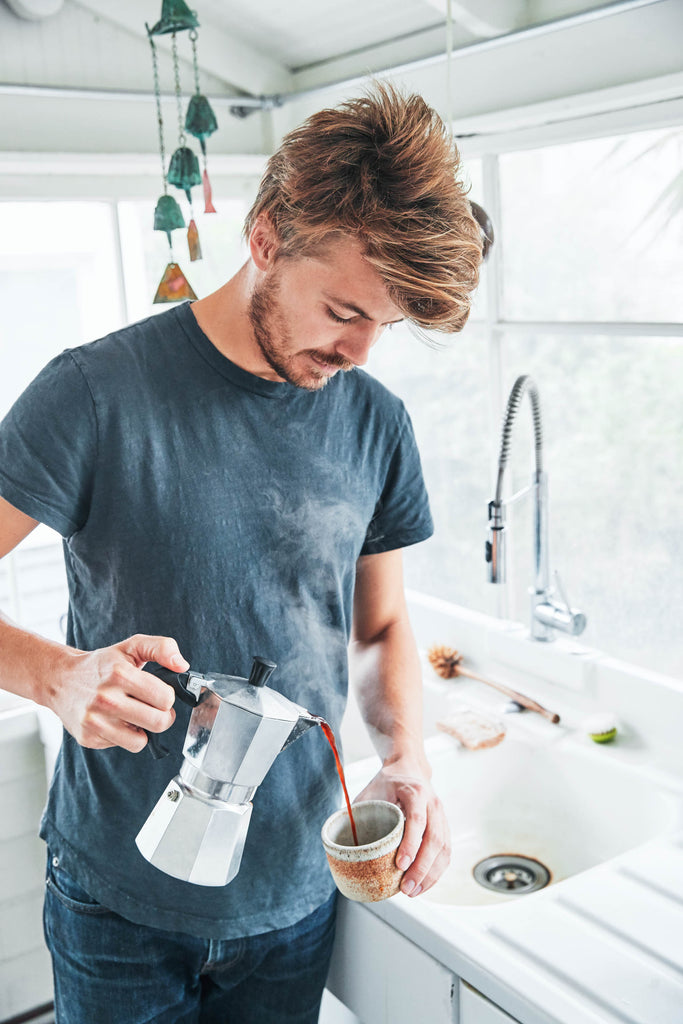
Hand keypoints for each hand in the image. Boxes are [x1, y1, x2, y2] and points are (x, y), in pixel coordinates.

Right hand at [51, 634, 188, 752]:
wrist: (61, 679)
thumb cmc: (101, 664)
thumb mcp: (131, 646)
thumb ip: (162, 648)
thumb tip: (182, 665)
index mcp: (119, 674)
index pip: (165, 698)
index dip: (166, 695)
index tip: (158, 692)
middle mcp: (105, 699)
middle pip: (158, 722)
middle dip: (162, 715)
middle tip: (153, 707)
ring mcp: (95, 721)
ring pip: (142, 740)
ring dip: (144, 728)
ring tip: (135, 714)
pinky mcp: (88, 737)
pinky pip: (123, 746)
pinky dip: (125, 736)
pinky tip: (117, 721)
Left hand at [354, 760, 450, 897]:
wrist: (408, 768)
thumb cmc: (386, 783)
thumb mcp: (369, 791)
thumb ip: (358, 814)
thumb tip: (340, 844)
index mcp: (415, 792)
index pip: (418, 819)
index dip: (411, 844)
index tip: (401, 864)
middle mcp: (433, 803)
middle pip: (435, 839)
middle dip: (422, 868)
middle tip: (406, 888)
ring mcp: (442, 816)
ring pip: (444, 849)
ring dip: (430, 874)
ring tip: (413, 892)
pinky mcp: (444, 827)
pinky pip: (445, 852)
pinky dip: (436, 871)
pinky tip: (423, 885)